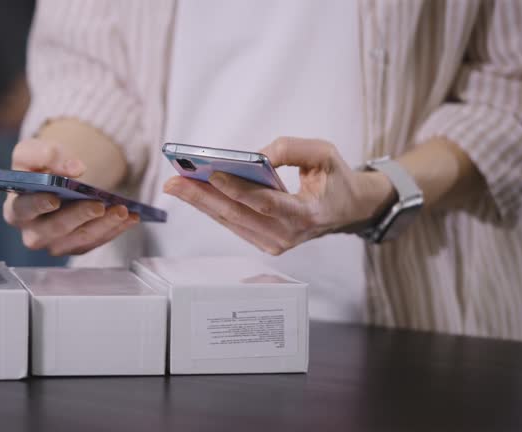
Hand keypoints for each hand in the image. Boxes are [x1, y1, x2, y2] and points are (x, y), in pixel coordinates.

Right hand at [3, 138, 139, 255]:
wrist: (55, 178)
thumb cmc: (39, 167)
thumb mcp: (34, 151)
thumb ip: (46, 153)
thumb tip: (74, 168)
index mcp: (16, 208)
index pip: (23, 210)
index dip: (37, 205)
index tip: (54, 199)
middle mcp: (33, 232)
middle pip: (54, 230)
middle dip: (79, 217)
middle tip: (99, 205)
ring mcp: (55, 243)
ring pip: (79, 240)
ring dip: (103, 226)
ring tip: (122, 210)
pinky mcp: (76, 246)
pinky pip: (96, 242)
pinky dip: (114, 229)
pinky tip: (130, 217)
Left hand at [163, 137, 395, 254]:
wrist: (347, 209)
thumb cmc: (334, 179)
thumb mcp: (323, 154)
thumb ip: (291, 149)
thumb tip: (254, 155)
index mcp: (306, 214)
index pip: (265, 203)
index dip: (237, 189)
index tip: (211, 174)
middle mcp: (288, 235)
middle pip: (237, 215)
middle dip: (202, 197)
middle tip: (174, 182)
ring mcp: (275, 243)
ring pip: (230, 221)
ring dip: (200, 203)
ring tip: (175, 185)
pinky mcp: (264, 242)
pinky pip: (232, 223)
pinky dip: (212, 207)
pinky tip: (192, 193)